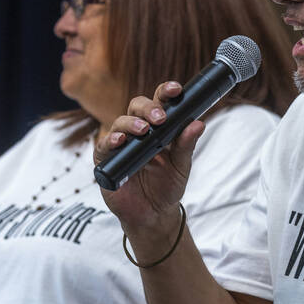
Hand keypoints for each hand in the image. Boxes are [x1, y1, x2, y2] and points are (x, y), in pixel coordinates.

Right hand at [96, 82, 204, 230]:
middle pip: (137, 106)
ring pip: (120, 122)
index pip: (159, 103)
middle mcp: (137, 131)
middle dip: (148, 108)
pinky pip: (104, 145)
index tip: (176, 90)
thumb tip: (199, 123)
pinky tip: (120, 142)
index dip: (165, 92)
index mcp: (158, 128)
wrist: (152, 214)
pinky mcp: (105, 159)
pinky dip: (111, 141)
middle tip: (160, 118)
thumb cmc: (166, 187)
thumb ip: (186, 145)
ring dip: (131, 123)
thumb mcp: (181, 166)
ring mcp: (120, 144)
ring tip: (143, 130)